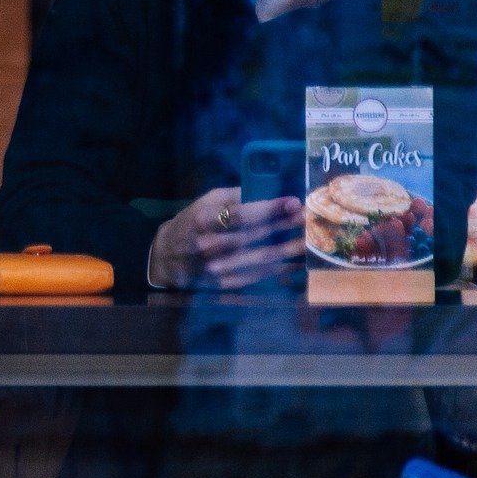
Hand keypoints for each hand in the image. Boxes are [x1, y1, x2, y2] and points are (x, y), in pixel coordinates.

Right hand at [147, 187, 305, 289]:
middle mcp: (210, 246)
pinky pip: (256, 276)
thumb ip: (235, 197)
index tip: (293, 202)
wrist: (168, 256)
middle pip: (255, 236)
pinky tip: (291, 259)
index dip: (269, 208)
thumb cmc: (192, 222)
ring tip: (307, 240)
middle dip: (285, 226)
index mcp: (203, 221)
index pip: (242, 214)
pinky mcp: (223, 284)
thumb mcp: (206, 202)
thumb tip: (269, 193)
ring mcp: (217, 268)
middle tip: (308, 218)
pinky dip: (275, 267)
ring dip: (287, 249)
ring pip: (260, 258)